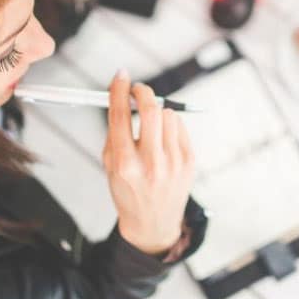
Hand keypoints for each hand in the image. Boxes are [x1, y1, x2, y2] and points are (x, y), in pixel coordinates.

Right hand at [102, 69, 195, 254]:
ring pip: (168, 114)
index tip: (121, 76)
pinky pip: (179, 126)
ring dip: (157, 112)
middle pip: (150, 110)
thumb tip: (122, 94)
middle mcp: (150, 163)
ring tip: (150, 125)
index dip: (119, 90)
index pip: (120, 115)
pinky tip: (162, 139)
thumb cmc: (128, 190)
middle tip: (137, 90)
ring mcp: (173, 163)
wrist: (152, 223)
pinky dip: (169, 125)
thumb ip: (115, 130)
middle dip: (143, 92)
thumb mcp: (109, 165)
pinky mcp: (189, 161)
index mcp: (124, 164)